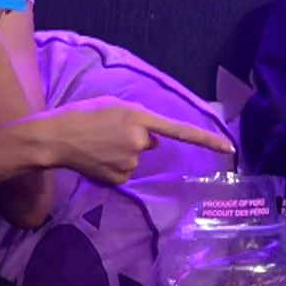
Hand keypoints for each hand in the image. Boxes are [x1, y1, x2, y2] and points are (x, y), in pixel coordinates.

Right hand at [41, 97, 235, 184]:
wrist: (56, 138)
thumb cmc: (83, 114)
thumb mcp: (114, 105)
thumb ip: (139, 118)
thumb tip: (155, 141)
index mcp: (139, 117)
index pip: (180, 130)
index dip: (206, 139)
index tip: (229, 148)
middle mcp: (139, 141)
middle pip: (149, 142)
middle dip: (136, 138)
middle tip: (109, 132)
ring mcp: (130, 163)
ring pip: (136, 158)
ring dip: (123, 152)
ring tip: (99, 145)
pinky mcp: (120, 179)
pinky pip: (125, 171)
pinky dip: (114, 166)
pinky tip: (97, 159)